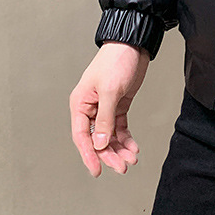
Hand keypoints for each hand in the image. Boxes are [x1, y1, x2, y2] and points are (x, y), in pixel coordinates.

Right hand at [69, 41, 149, 176]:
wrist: (134, 44)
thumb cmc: (117, 60)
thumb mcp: (110, 90)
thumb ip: (104, 118)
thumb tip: (99, 144)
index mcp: (80, 104)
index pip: (81, 136)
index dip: (89, 155)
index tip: (97, 170)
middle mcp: (90, 108)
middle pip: (97, 139)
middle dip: (109, 154)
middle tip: (122, 167)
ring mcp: (105, 107)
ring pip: (109, 135)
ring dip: (119, 148)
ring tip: (131, 159)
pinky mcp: (119, 104)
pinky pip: (120, 127)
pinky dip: (126, 138)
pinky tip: (133, 147)